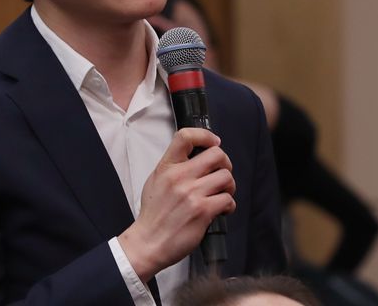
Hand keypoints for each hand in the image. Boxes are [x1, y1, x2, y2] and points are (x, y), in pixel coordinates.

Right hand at [117, 128, 234, 280]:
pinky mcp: (203, 211)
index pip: (186, 136)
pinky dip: (229, 205)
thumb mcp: (156, 180)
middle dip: (225, 164)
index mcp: (167, 166)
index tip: (214, 142)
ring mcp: (192, 194)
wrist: (149, 242)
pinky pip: (228, 199)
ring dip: (229, 186)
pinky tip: (221, 209)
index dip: (205, 135)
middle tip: (221, 173)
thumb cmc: (154, 214)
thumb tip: (196, 156)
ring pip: (226, 177)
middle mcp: (180, 177)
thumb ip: (174, 166)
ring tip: (221, 193)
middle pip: (217, 154)